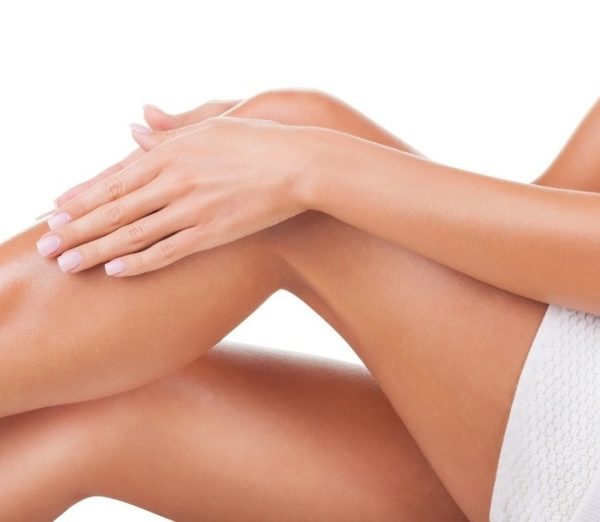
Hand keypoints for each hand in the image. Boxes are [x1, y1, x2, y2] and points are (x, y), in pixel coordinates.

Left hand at [36, 116, 311, 276]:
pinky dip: (139, 261)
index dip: (81, 196)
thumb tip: (135, 127)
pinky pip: (168, 250)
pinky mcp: (212, 232)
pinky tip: (114, 271)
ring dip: (96, 249)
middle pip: (114, 207)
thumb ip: (170, 133)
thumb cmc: (256, 141)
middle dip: (76, 227)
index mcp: (172, 150)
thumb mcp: (211, 126)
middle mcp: (174, 178)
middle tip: (47, 246)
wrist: (298, 163)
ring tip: (67, 265)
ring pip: (132, 232)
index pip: (114, 177)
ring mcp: (192, 207)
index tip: (54, 211)